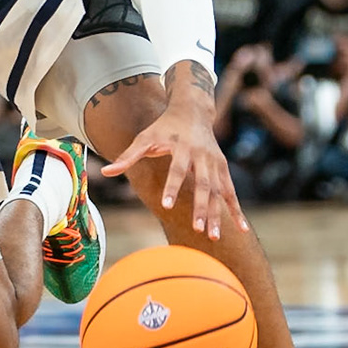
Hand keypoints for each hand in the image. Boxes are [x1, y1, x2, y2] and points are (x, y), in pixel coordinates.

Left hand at [102, 102, 246, 240]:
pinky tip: (242, 229)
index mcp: (182, 146)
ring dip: (218, 214)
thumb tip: (104, 172)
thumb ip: (127, 157)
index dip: (172, 186)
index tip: (166, 205)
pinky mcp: (223, 168)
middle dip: (201, 207)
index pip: (177, 169)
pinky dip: (236, 210)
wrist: (193, 110)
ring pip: (219, 191)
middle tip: (196, 229)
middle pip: (203, 184)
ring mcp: (215, 162)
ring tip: (214, 236)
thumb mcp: (144, 137)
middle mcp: (202, 155)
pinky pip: (231, 192)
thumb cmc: (163, 126)